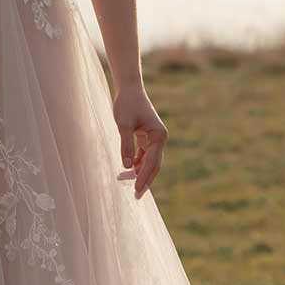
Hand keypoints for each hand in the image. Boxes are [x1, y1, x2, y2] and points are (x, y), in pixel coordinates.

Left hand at [112, 84, 167, 198]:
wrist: (129, 89)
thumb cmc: (127, 104)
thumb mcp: (123, 125)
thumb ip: (126, 146)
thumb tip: (127, 167)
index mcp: (159, 136)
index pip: (152, 162)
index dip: (144, 177)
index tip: (136, 191)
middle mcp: (160, 138)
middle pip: (154, 165)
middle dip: (144, 180)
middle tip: (136, 196)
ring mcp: (154, 138)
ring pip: (149, 161)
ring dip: (138, 172)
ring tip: (124, 181)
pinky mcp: (147, 137)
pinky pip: (144, 155)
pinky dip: (136, 164)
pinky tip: (127, 171)